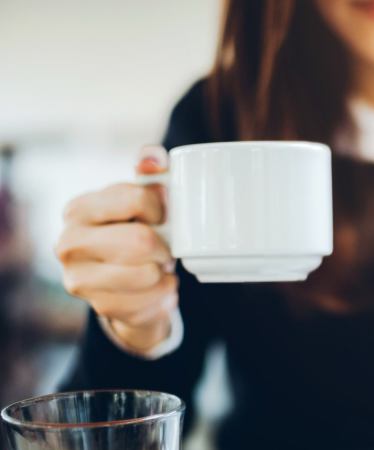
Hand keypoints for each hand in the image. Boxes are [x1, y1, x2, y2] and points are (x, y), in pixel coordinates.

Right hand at [55, 145, 177, 351]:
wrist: (128, 283)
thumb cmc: (136, 230)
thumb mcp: (143, 198)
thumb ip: (150, 172)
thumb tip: (153, 158)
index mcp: (79, 209)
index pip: (135, 198)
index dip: (162, 208)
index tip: (163, 216)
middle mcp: (68, 244)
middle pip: (140, 241)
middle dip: (163, 245)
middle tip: (163, 247)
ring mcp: (80, 280)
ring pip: (147, 274)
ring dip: (164, 271)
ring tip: (156, 266)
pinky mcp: (101, 308)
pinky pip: (152, 300)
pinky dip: (165, 293)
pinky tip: (156, 286)